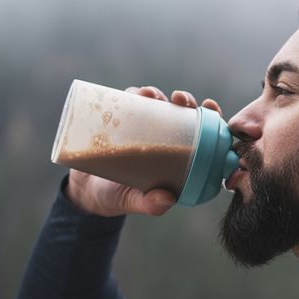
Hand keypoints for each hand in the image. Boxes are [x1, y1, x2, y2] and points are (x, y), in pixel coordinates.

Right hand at [63, 85, 223, 216]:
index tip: (211, 107)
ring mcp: (143, 127)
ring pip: (157, 103)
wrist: (86, 190)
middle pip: (182, 113)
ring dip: (159, 94)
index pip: (202, 134)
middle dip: (186, 101)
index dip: (212, 118)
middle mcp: (163, 138)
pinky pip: (130, 101)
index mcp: (177, 157)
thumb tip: (167, 200)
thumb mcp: (135, 202)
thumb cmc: (119, 197)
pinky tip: (138, 94)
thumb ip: (151, 204)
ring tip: (153, 96)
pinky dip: (135, 94)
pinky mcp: (121, 119)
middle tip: (180, 100)